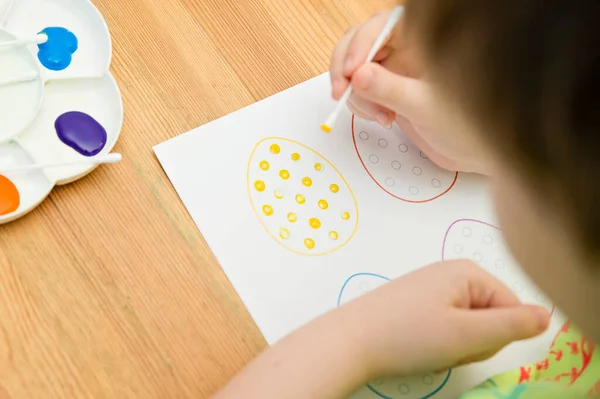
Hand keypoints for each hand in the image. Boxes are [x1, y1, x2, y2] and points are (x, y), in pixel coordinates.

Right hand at [330, 10, 487, 173]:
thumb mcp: (427, 108)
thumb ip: (392, 90)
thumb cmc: (470, 126)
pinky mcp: (388, 91)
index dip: (361, 45)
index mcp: (425, 41)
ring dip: (356, 93)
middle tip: (343, 92)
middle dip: (347, 68)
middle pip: (361, 43)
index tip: (352, 73)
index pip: (382, 27)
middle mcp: (408, 50)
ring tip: (378, 115)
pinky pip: (361, 90)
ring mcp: (396, 70)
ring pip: (356, 68)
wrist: (475, 152)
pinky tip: (382, 118)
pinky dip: (361, 105)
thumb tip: (360, 76)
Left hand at [342, 260, 550, 377]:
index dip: (497, 335)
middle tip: (447, 347)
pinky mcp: (417, 303)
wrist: (350, 340)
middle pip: (491, 316)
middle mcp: (452, 273)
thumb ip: (512, 325)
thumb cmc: (408, 335)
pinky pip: (447, 326)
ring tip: (430, 347)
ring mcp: (432, 288)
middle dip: (474, 340)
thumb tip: (546, 315)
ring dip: (457, 345)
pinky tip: (419, 346)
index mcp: (468, 272)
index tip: (468, 342)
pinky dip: (439, 342)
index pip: (513, 308)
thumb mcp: (467, 334)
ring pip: (469, 326)